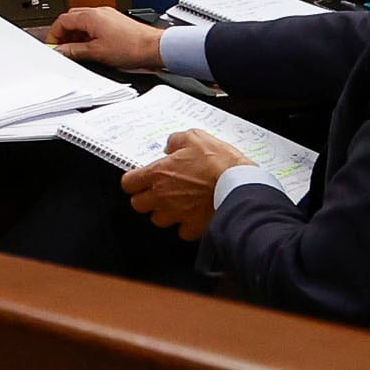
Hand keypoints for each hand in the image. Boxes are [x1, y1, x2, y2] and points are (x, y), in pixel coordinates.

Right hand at [42, 5, 163, 70]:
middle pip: (71, 19)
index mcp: (90, 16)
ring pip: (83, 22)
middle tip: (63, 49)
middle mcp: (98, 12)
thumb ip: (75, 51)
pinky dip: (88, 36)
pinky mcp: (115, 23)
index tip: (53, 46)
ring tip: (78, 51)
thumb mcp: (96, 52)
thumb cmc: (132, 47)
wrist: (154, 48)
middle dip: (64, 34)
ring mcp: (107, 16)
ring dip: (76, 36)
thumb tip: (61, 51)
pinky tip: (92, 48)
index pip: (62, 20)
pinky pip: (95, 26)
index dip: (54, 34)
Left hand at [121, 129, 251, 240]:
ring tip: (178, 204)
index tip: (141, 180)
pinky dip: (186, 226)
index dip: (134, 181)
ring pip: (157, 220)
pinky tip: (194, 216)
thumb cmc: (219, 163)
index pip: (128, 183)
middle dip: (146, 198)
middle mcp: (162, 196)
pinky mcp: (192, 227)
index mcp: (159, 173)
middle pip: (138, 204)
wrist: (240, 186)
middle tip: (158, 192)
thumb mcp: (196, 138)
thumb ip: (176, 141)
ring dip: (164, 213)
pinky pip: (181, 231)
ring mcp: (176, 214)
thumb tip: (170, 146)